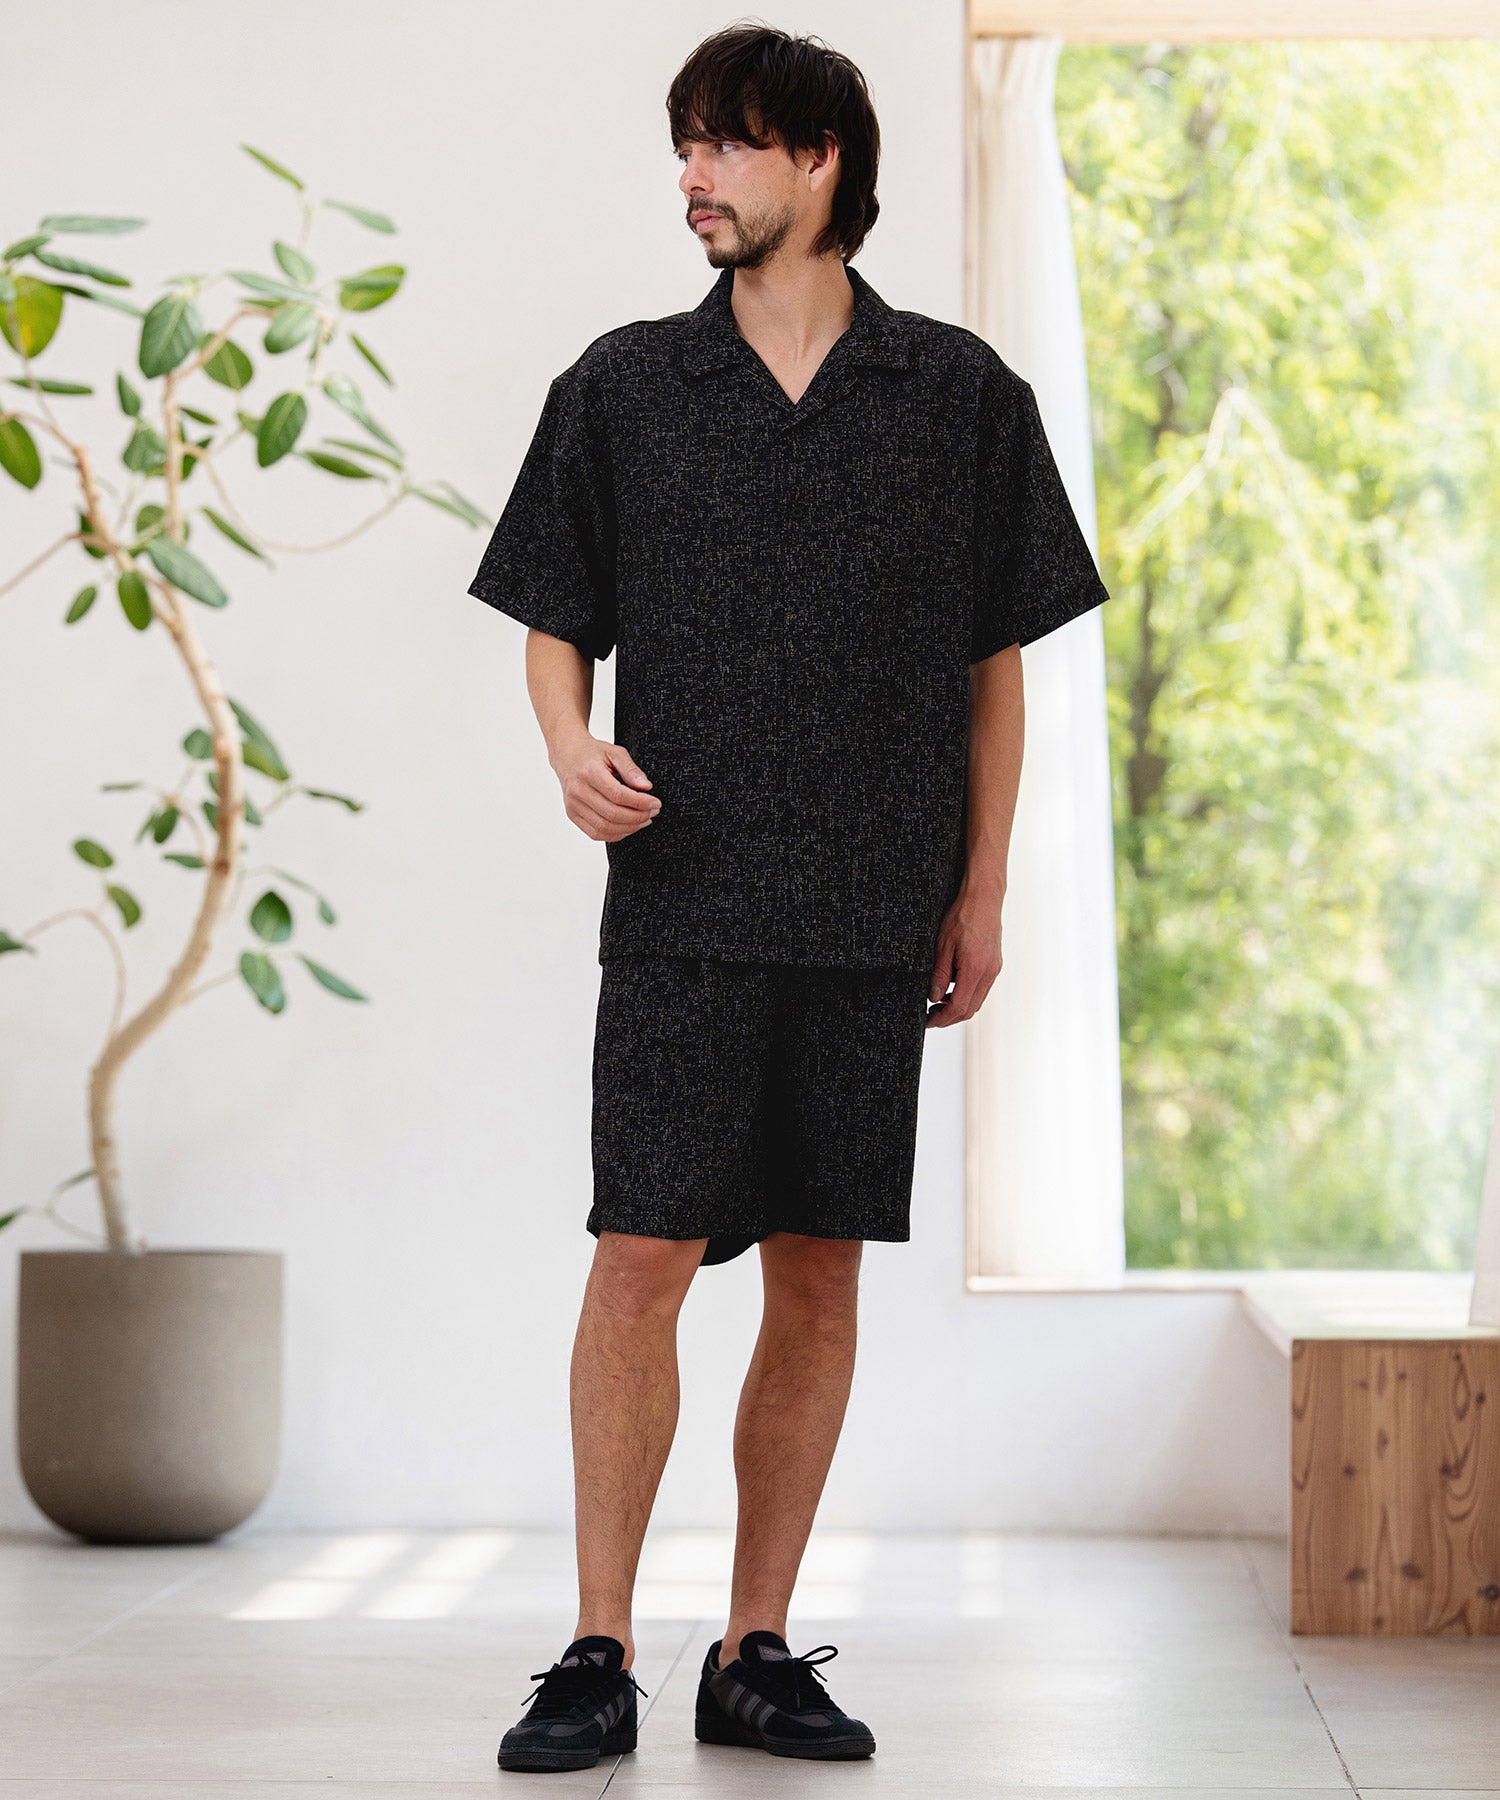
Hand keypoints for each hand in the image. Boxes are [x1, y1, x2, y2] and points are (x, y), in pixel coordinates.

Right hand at [551, 734, 659, 841]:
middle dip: (638, 817)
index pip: (618, 795)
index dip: (640, 803)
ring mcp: (573, 805)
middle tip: (652, 812)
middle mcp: (578, 791)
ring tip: (643, 820)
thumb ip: (631, 769)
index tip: (655, 803)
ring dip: (629, 828)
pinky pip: (595, 833)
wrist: (568, 755)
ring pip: (604, 827)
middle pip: (612, 814)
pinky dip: (615, 835)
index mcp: (589, 772)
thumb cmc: (592, 753)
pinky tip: (628, 827)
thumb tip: (646, 787)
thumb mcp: (615, 752)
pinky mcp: (572, 814)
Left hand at [926, 885, 1002, 1026]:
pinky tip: (952, 987)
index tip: (929, 1021)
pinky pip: (982, 988)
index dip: (942, 1019)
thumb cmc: (962, 916)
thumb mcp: (943, 945)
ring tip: (939, 1001)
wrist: (983, 898)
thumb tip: (934, 997)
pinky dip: (967, 994)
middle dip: (950, 1017)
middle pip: (970, 1009)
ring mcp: (994, 969)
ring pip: (977, 1000)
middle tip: (931, 1015)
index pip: (959, 1007)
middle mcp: (989, 973)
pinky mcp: (995, 964)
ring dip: (958, 1006)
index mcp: (975, 970)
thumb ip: (940, 974)